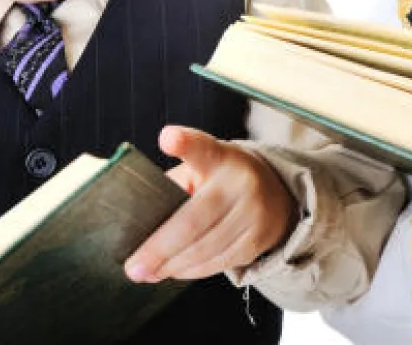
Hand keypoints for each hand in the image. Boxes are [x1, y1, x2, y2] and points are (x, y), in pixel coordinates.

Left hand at [124, 126, 296, 282]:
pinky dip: (191, 271)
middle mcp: (240, 182)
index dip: (184, 142)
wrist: (277, 195)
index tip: (168, 138)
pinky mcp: (256, 240)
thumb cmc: (223, 181)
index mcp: (219, 157)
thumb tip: (136, 223)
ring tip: (148, 272)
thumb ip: (174, 187)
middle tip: (134, 267)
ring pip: (204, 248)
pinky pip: (217, 263)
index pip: (201, 148)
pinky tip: (174, 272)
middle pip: (193, 220)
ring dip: (171, 266)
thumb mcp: (202, 169)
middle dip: (159, 248)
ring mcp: (252, 213)